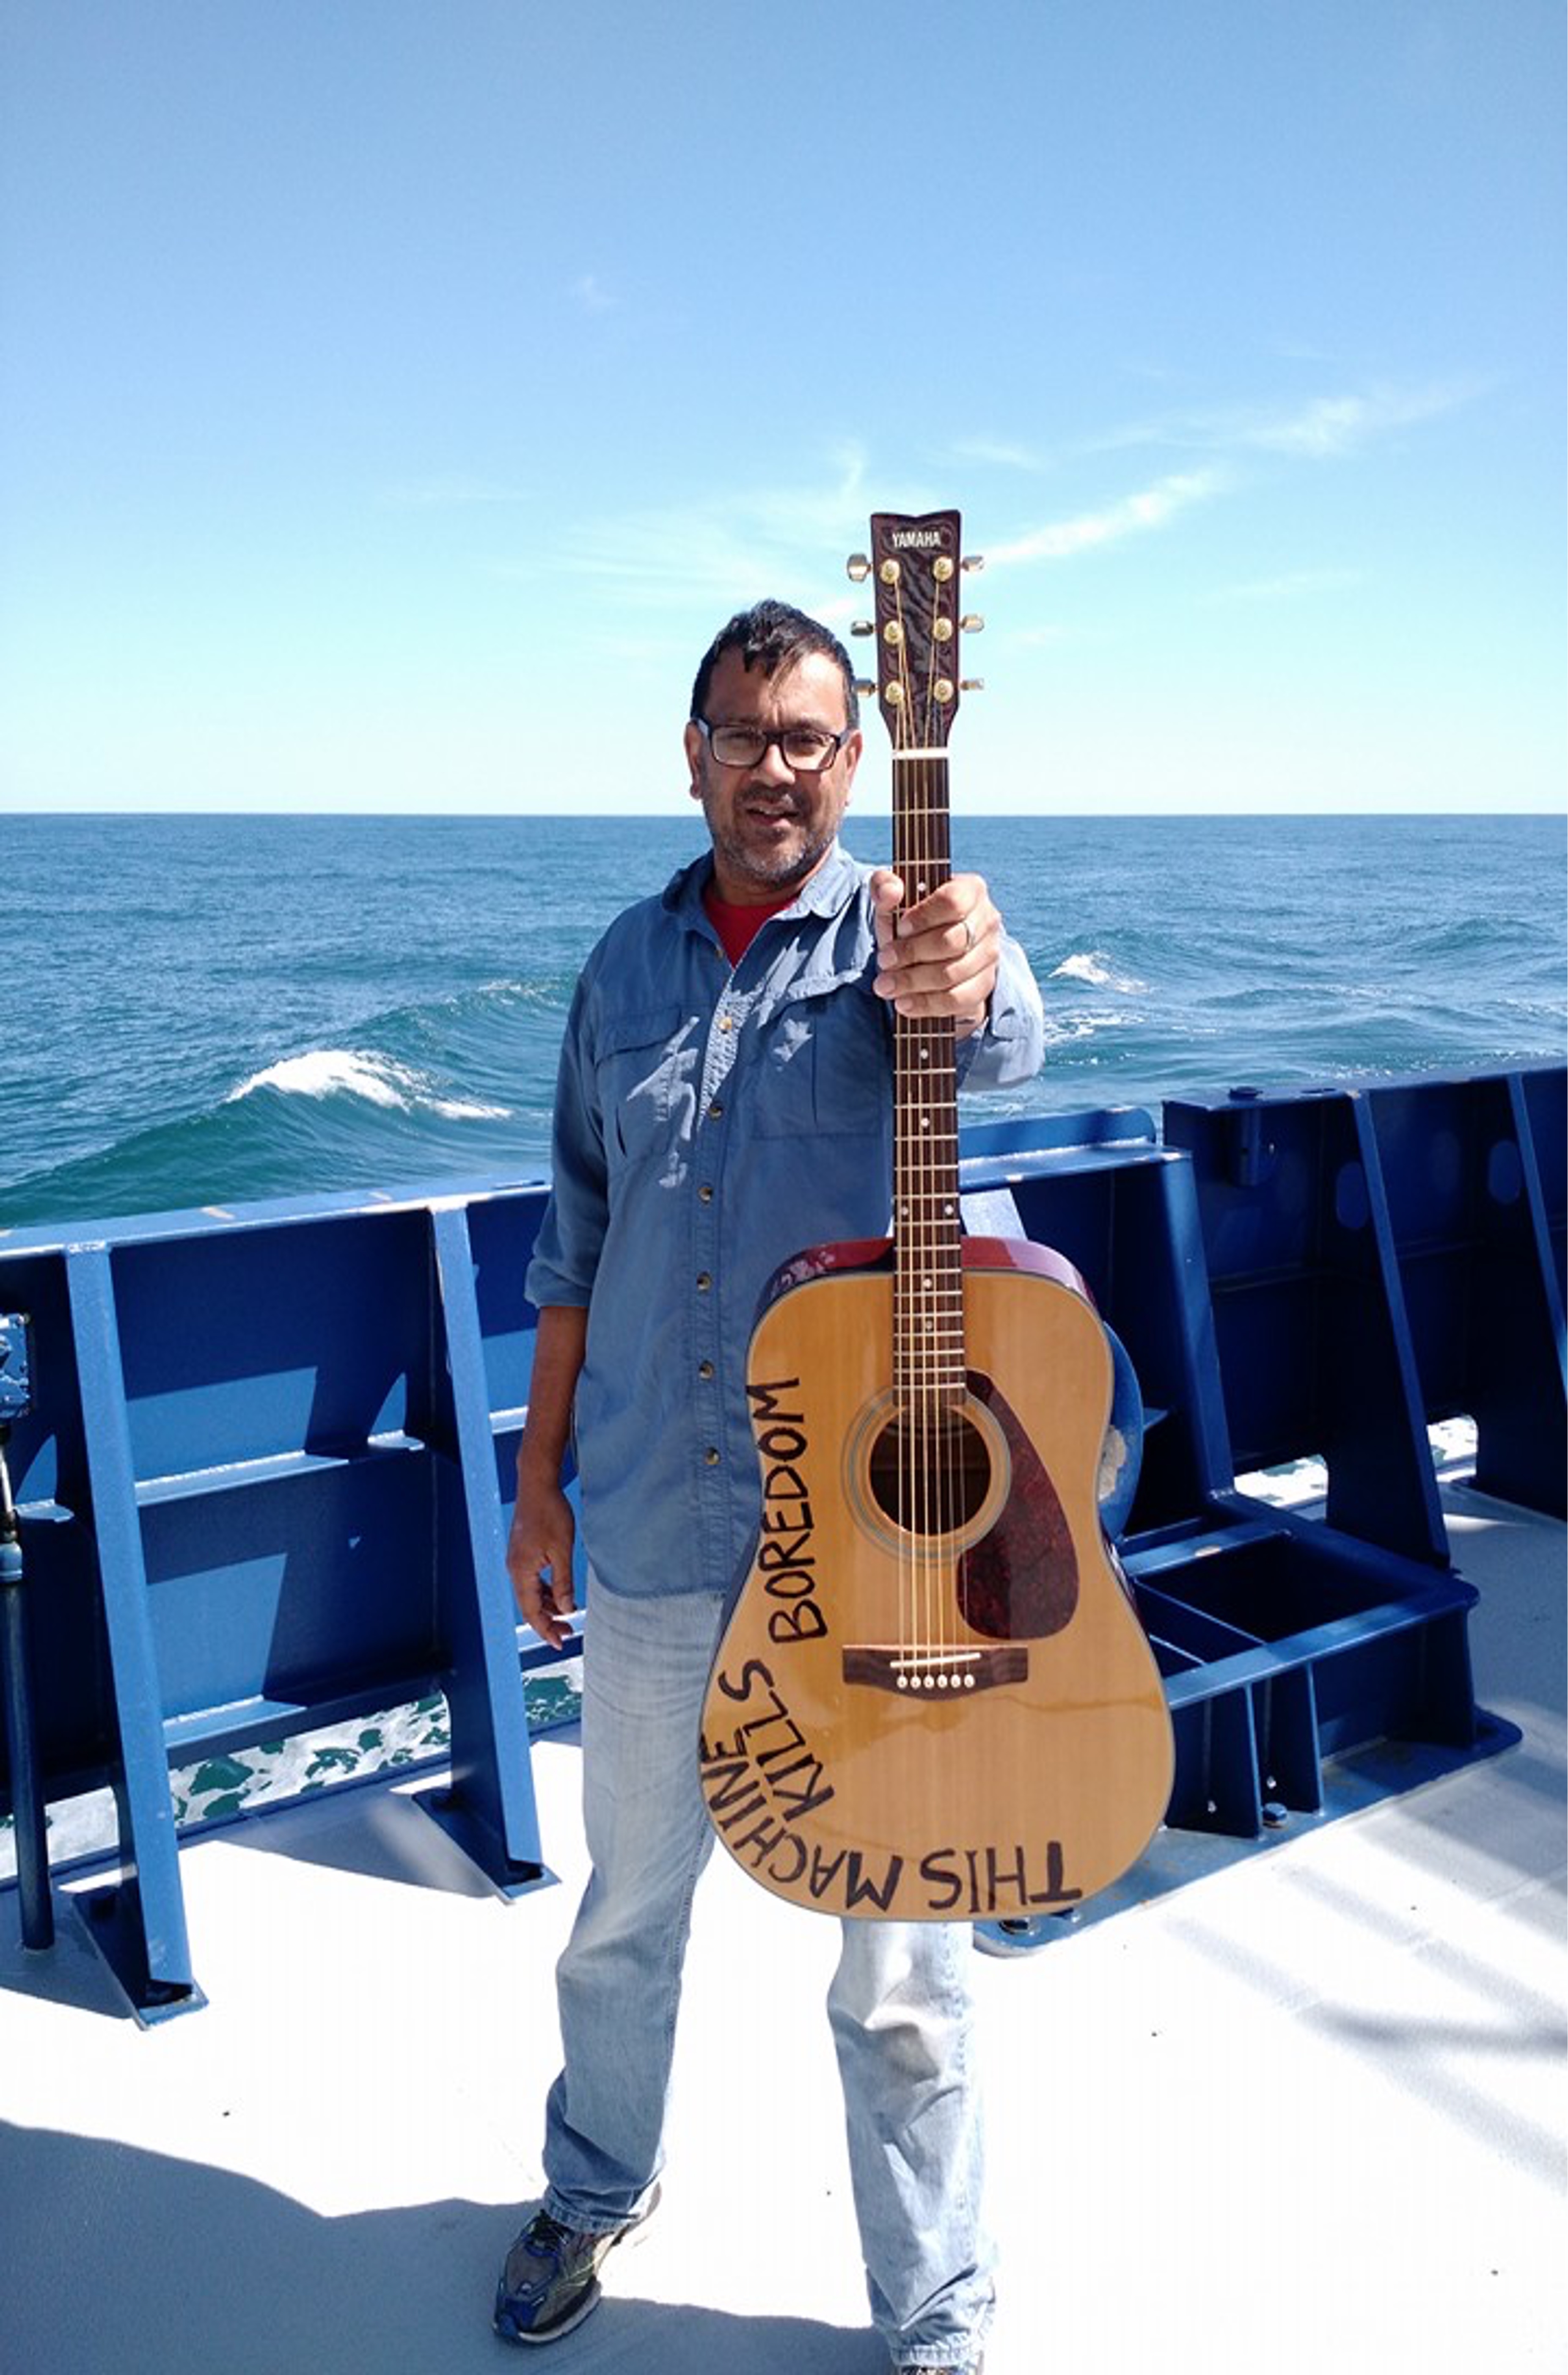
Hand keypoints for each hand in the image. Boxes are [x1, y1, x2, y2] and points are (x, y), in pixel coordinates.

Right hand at [506, 1473, 577, 1650]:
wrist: (537, 1485)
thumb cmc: (550, 1513)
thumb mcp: (562, 1550)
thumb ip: (563, 1582)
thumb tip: (567, 1608)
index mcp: (521, 1571)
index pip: (532, 1611)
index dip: (546, 1629)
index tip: (560, 1643)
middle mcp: (515, 1569)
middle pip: (529, 1605)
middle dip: (548, 1621)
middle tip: (568, 1633)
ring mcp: (517, 1561)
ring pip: (531, 1593)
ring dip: (548, 1606)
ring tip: (568, 1615)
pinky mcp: (523, 1553)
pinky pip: (532, 1580)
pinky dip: (546, 1591)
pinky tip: (560, 1594)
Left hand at [869, 868, 999, 1033]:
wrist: (927, 952)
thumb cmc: (910, 920)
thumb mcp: (893, 900)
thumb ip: (885, 887)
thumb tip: (890, 890)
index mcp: (970, 890)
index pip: (953, 901)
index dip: (924, 917)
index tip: (899, 928)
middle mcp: (987, 920)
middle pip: (953, 941)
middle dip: (912, 954)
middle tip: (883, 961)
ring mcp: (989, 954)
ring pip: (953, 974)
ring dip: (913, 982)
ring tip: (885, 985)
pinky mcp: (984, 984)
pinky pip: (958, 999)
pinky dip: (927, 1004)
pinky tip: (903, 1003)